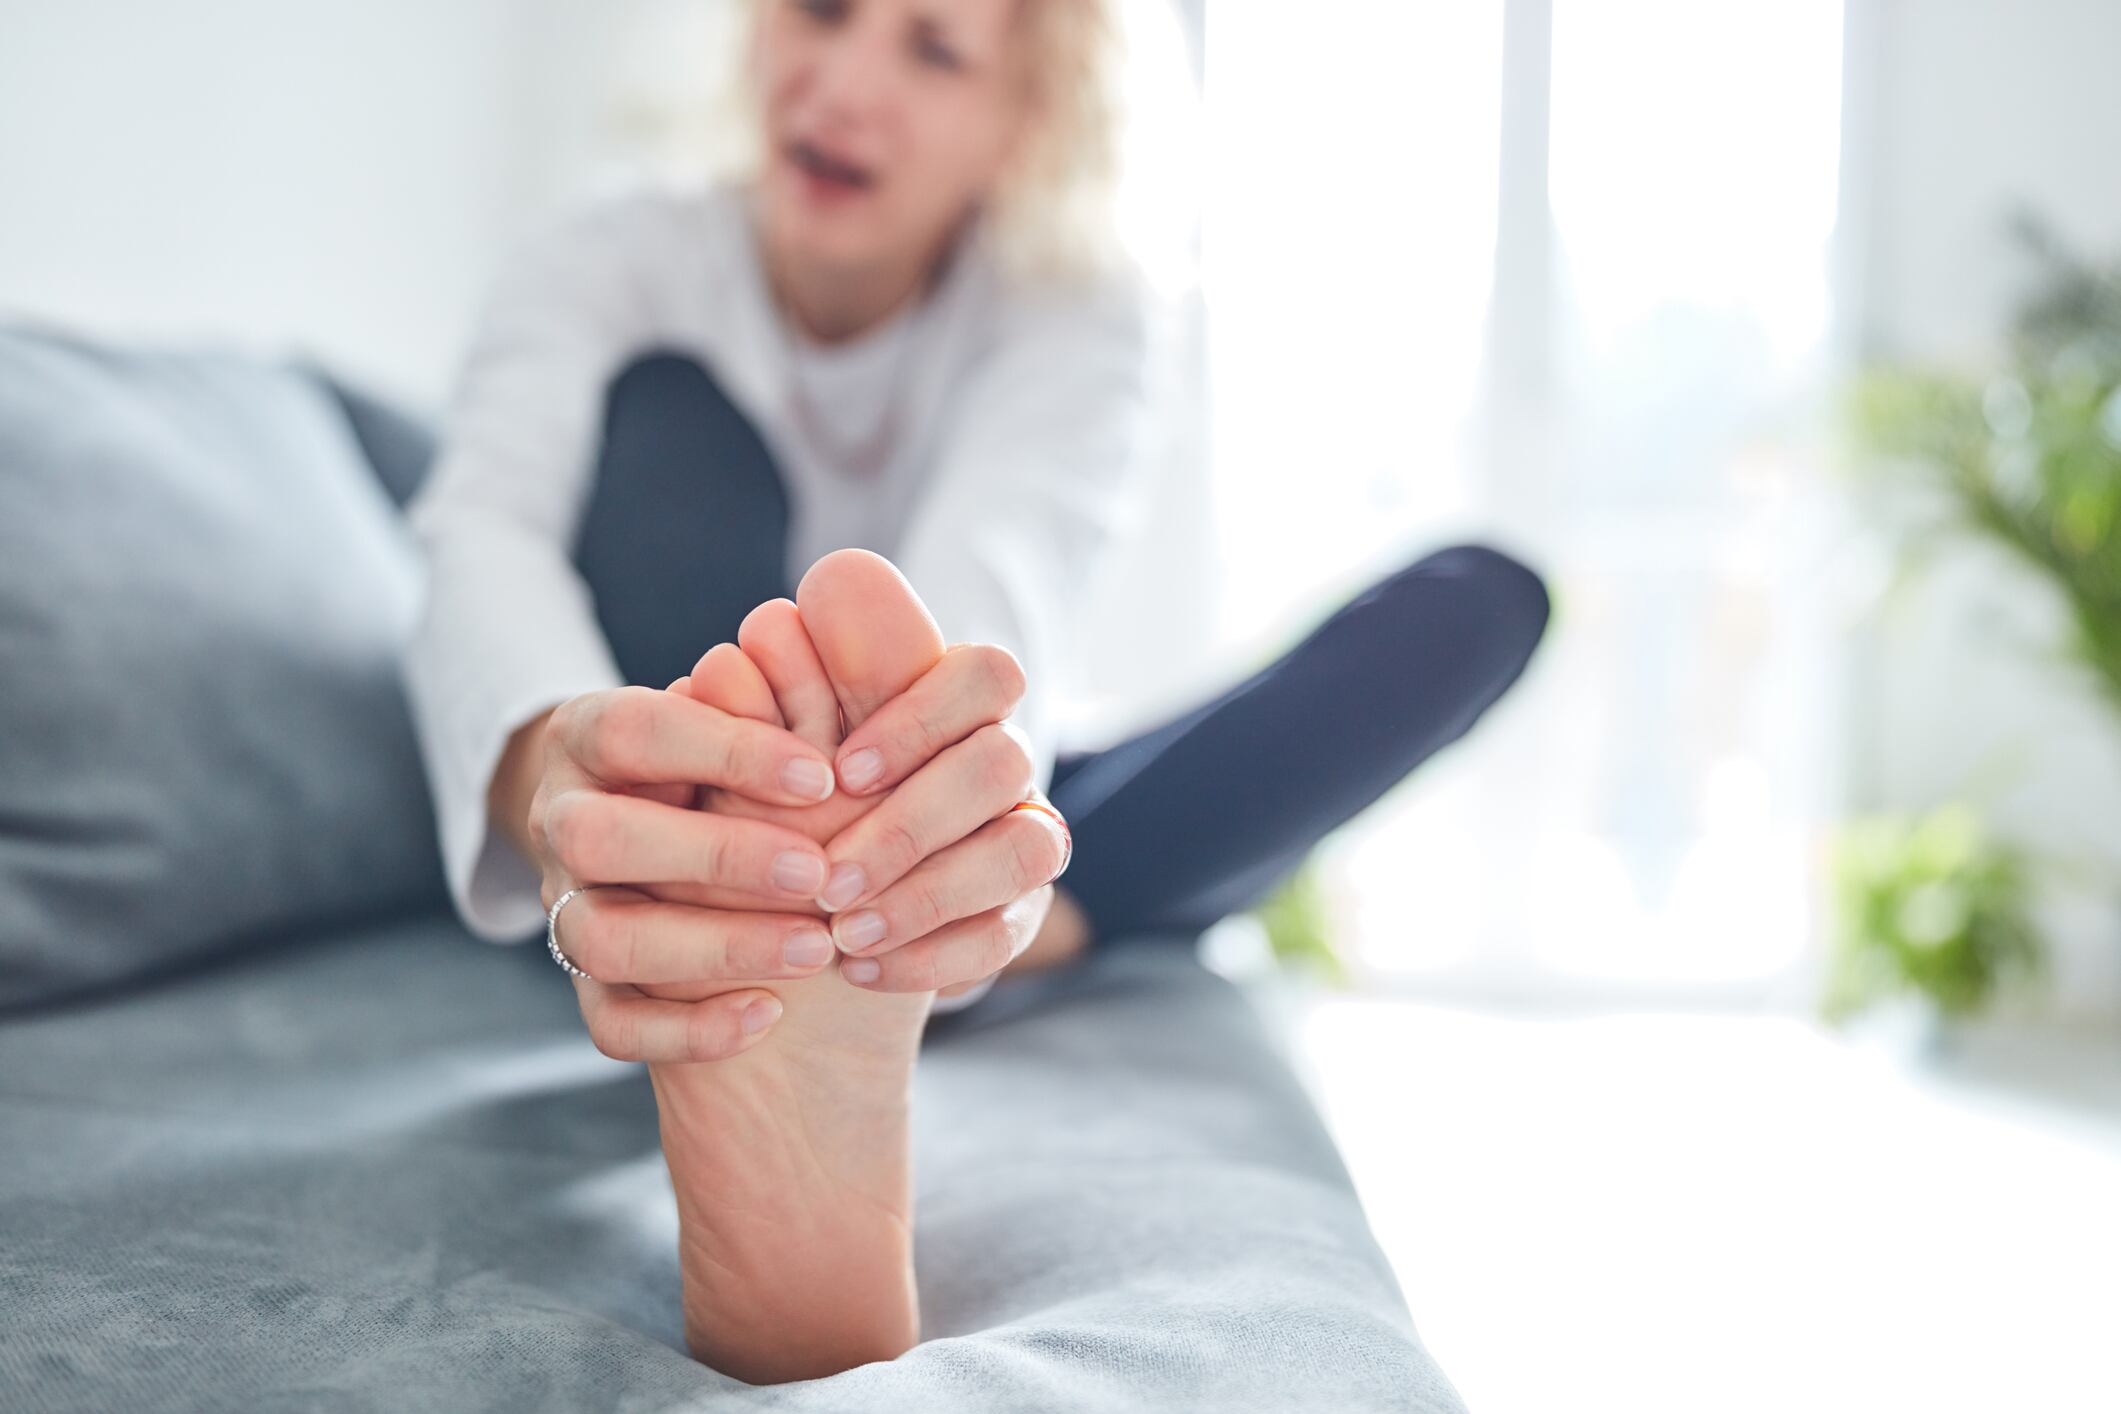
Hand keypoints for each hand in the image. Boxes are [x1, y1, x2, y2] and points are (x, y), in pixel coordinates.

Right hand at [521, 683, 852, 1061]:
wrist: (654, 832)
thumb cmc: (729, 759)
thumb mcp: (749, 708)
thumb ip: (787, 685)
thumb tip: (846, 624)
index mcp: (590, 734)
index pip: (637, 730)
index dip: (726, 751)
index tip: (823, 777)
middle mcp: (561, 819)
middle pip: (599, 838)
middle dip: (714, 856)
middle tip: (818, 872)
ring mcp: (563, 907)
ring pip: (601, 939)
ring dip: (713, 948)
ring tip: (816, 949)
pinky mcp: (583, 987)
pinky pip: (612, 1024)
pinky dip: (687, 1029)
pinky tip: (768, 1015)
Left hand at [676, 557, 1069, 999]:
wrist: (795, 936)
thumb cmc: (770, 822)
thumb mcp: (760, 770)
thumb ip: (763, 712)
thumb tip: (738, 651)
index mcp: (947, 704)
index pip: (984, 674)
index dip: (922, 718)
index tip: (842, 774)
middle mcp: (998, 760)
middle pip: (1003, 761)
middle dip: (913, 823)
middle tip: (830, 879)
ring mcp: (1021, 834)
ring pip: (1024, 847)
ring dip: (927, 894)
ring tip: (843, 933)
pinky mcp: (1018, 912)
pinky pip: (1005, 931)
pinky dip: (932, 955)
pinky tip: (862, 968)